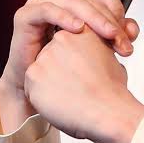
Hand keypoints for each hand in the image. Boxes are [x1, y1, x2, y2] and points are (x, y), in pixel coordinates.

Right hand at [1, 0, 139, 94]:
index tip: (127, 33)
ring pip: (72, 0)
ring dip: (94, 19)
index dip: (117, 7)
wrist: (43, 83)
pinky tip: (78, 28)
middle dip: (109, 19)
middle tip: (122, 43)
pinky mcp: (25, 15)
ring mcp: (39, 1)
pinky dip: (64, 17)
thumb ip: (117, 33)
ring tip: (108, 37)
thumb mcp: (99, 44)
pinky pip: (46, 9)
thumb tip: (132, 29)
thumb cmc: (68, 60)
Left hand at [24, 24, 143, 142]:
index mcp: (81, 32)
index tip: (80, 74)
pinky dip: (41, 97)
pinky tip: (59, 101)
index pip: (67, 44)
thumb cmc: (112, 91)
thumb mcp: (112, 60)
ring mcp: (45, 56)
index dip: (72, 62)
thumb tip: (94, 57)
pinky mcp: (32, 74)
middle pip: (52, 56)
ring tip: (69, 95)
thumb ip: (97, 52)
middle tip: (74, 86)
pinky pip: (31, 87)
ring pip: (40, 71)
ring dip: (50, 84)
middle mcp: (61, 39)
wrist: (107, 110)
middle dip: (58, 70)